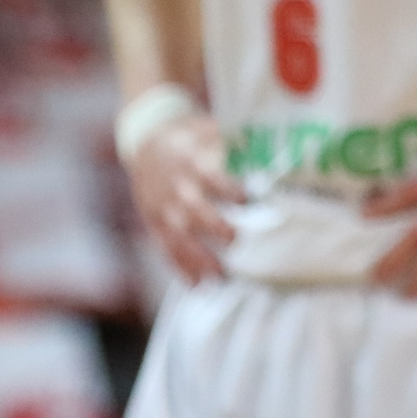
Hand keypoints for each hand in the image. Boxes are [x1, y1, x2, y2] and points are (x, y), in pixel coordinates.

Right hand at [124, 113, 239, 283]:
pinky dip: (180, 267)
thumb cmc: (190, 138)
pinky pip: (165, 247)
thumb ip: (233, 144)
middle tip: (235, 238)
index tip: (248, 199)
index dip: (227, 188)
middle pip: (192, 209)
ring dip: (197, 257)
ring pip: (178, 236)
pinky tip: (197, 285)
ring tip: (219, 277)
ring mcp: (162, 207)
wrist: (146, 141)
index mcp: (190, 162)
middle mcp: (175, 187)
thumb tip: (270, 148)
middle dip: (212, 225)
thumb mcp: (207, 132)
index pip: (209, 176)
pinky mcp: (154, 221)